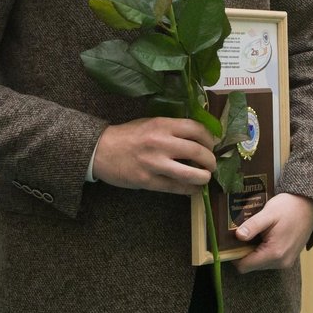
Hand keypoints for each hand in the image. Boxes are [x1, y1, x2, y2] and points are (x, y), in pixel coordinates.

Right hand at [91, 117, 216, 194]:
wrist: (101, 150)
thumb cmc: (127, 135)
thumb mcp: (150, 123)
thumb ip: (172, 129)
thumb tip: (198, 138)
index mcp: (162, 125)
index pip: (197, 129)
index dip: (210, 139)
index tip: (211, 145)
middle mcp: (161, 143)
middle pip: (198, 152)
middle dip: (210, 160)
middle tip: (211, 164)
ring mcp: (155, 163)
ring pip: (191, 174)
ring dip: (204, 177)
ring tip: (205, 177)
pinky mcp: (148, 181)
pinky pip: (176, 188)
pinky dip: (190, 190)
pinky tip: (193, 189)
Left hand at [232, 193, 312, 273]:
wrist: (309, 205)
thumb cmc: (289, 207)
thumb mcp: (268, 213)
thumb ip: (253, 226)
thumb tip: (238, 236)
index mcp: (274, 253)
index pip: (245, 266)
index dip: (234, 256)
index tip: (230, 243)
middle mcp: (281, 262)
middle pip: (252, 266)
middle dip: (244, 252)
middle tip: (242, 235)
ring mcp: (286, 262)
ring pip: (260, 264)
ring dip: (254, 252)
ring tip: (254, 234)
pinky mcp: (289, 259)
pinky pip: (269, 260)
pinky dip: (263, 251)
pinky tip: (264, 237)